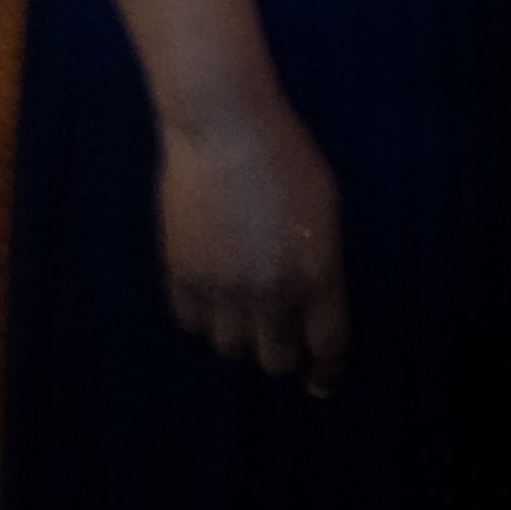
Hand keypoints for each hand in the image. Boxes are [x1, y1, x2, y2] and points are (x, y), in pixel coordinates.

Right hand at [159, 104, 348, 389]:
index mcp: (316, 273)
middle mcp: (271, 291)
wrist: (224, 128)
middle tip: (279, 340)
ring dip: (240, 334)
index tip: (319, 382)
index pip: (327, 345)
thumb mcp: (324, 208)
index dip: (326, 371)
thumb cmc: (287, 155)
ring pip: (230, 346)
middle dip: (282, 352)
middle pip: (275, 359)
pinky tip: (210, 296)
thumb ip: (321, 261)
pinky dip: (202, 316)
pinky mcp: (183, 275)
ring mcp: (223, 287)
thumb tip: (314, 301)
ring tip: (241, 312)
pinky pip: (191, 323)